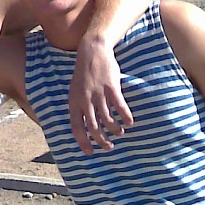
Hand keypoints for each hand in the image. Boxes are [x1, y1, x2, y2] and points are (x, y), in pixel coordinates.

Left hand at [68, 35, 132, 154]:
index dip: (83, 142)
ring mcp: (98, 94)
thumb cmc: (84, 73)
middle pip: (93, 127)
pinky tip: (129, 122)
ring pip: (108, 119)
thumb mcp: (75, 90)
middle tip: (109, 147)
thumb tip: (86, 126)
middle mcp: (85, 100)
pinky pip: (120, 107)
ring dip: (115, 130)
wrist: (92, 51)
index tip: (90, 153)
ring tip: (120, 133)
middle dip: (102, 141)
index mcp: (74, 102)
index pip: (77, 128)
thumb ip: (80, 107)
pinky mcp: (111, 87)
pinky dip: (125, 117)